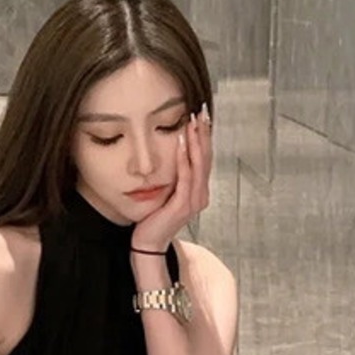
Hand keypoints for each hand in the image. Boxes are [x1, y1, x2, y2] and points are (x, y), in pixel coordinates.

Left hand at [133, 107, 212, 252]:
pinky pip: (185, 177)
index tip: (202, 116)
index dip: (205, 137)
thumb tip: (173, 155)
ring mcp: (193, 201)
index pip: (205, 159)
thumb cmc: (155, 218)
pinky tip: (182, 142)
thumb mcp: (168, 194)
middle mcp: (201, 195)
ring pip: (198, 165)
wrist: (148, 243)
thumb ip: (175, 178)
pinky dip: (184, 158)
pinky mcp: (182, 206)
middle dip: (204, 133)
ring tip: (193, 121)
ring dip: (196, 141)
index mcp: (199, 192)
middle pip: (206, 158)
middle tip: (202, 111)